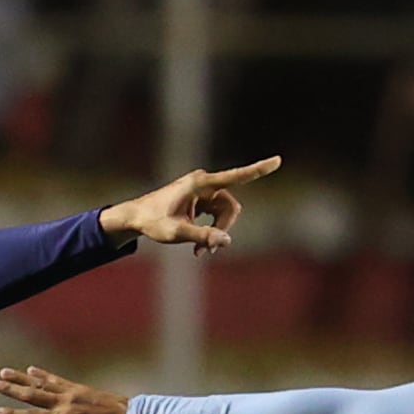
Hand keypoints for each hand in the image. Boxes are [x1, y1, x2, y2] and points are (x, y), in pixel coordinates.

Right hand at [0, 366, 132, 413]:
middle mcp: (64, 403)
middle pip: (31, 395)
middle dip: (11, 390)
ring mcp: (71, 393)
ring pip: (40, 384)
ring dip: (21, 378)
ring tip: (4, 371)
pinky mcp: (78, 388)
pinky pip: (56, 379)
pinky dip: (42, 374)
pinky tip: (32, 369)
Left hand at [98, 157, 281, 254]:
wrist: (135, 217)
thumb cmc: (152, 221)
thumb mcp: (176, 233)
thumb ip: (201, 237)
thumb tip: (226, 242)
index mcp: (200, 184)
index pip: (235, 177)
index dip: (258, 170)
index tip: (278, 160)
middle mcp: (204, 183)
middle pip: (230, 208)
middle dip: (222, 230)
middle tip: (206, 251)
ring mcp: (203, 191)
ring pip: (225, 214)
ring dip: (216, 234)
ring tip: (199, 253)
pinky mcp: (201, 200)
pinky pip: (217, 216)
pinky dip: (211, 231)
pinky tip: (199, 246)